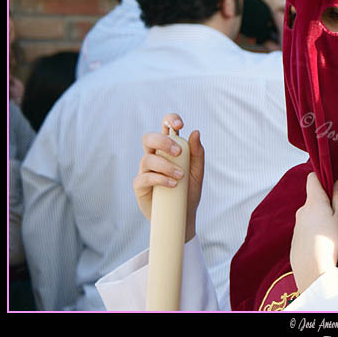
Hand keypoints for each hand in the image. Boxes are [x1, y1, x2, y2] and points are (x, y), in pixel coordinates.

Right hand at [134, 113, 204, 241]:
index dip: (169, 119)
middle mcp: (154, 157)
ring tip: (180, 176)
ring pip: (148, 159)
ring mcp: (145, 171)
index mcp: (167, 149)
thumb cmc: (189, 191)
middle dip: (163, 141)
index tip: (180, 124)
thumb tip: (195, 132)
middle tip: (178, 152)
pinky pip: (144, 178)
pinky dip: (160, 179)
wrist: (183, 217)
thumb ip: (197, 153)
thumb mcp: (197, 172)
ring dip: (166, 165)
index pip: (164, 127)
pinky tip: (173, 184)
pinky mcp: (140, 187)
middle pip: (149, 138)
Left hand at [290, 174, 337, 292]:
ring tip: (331, 233)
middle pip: (313, 199)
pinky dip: (313, 232)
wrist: (312, 270)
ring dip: (319, 218)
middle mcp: (301, 210)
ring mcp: (296, 225)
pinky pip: (306, 229)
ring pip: (310, 215)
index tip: (332, 184)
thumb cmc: (331, 242)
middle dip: (324, 202)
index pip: (312, 178)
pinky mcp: (295, 240)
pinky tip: (322, 244)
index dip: (322, 177)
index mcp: (313, 201)